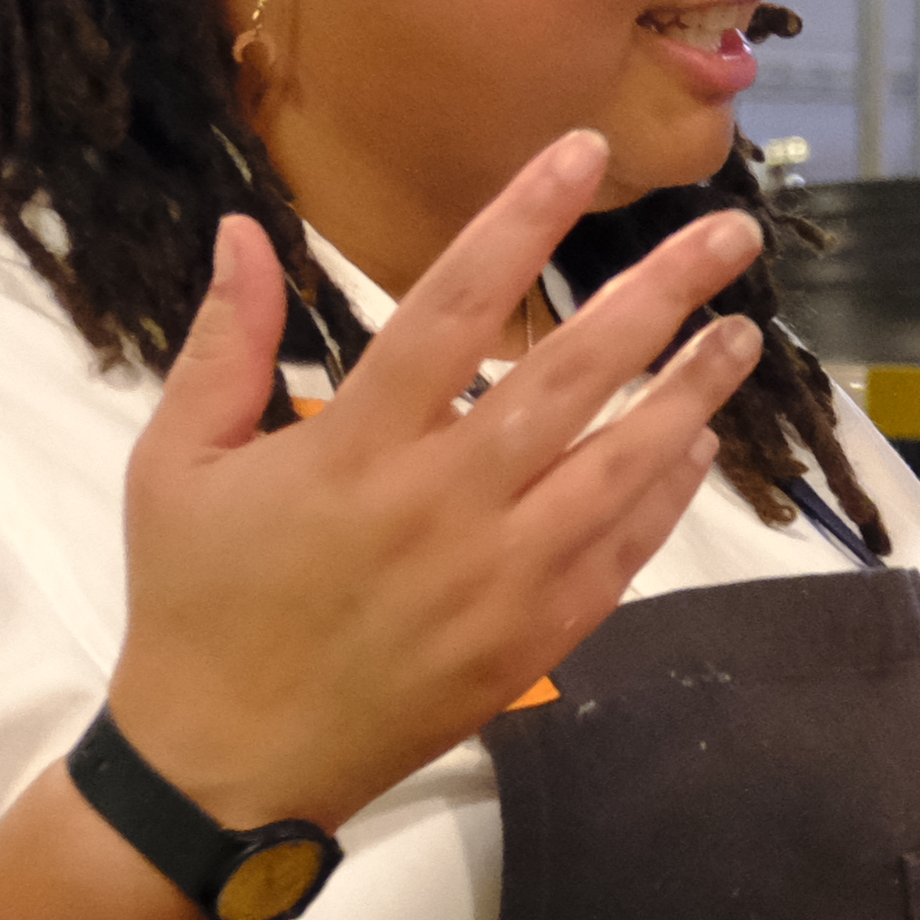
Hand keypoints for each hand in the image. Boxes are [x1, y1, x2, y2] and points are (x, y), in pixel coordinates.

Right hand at [107, 137, 761, 833]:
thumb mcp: (175, 465)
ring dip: (690, 394)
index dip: (522, 221)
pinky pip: (621, 553)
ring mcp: (497, 578)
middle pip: (571, 376)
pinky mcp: (532, 640)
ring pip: (622, 466)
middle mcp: (439, 504)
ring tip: (745, 334)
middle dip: (660, 294)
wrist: (227, 766)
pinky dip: (664, 495)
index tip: (582, 153)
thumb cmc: (196, 603)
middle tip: (732, 236)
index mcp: (351, 447)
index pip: (452, 306)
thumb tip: (246, 228)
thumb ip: (224, 342)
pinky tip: (695, 444)